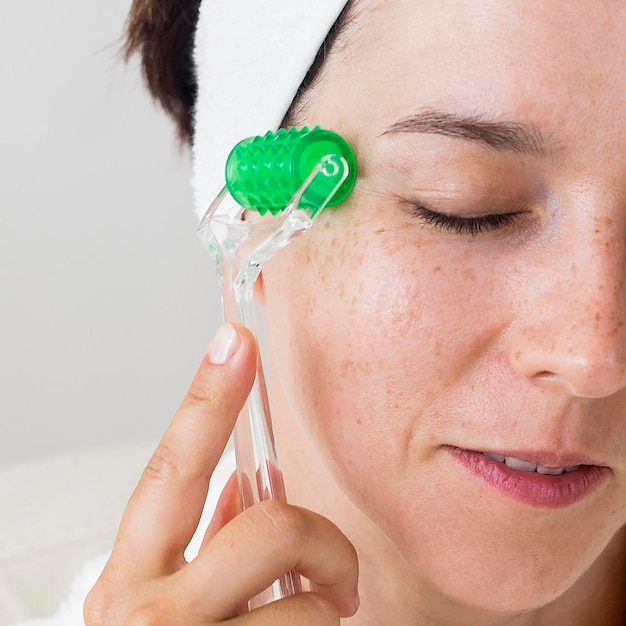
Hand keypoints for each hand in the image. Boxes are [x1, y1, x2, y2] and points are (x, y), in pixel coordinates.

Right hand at [84, 323, 358, 624]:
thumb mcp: (171, 605)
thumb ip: (204, 545)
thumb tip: (239, 489)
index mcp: (129, 574)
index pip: (172, 468)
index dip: (207, 399)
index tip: (235, 339)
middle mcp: (144, 610)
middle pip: (266, 524)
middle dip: (321, 537)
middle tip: (334, 568)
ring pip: (304, 588)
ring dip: (327, 596)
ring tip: (320, 614)